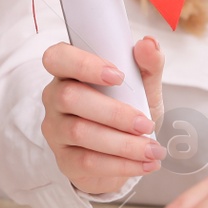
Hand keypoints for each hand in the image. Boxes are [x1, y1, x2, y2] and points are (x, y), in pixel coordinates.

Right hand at [40, 36, 167, 195]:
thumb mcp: (144, 87)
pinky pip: (87, 161)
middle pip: (69, 97)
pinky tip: (144, 164)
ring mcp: (56, 129)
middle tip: (146, 124)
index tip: (118, 75)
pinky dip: (121, 164)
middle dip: (113, 112)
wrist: (126, 154)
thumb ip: (148, 64)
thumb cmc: (129, 110)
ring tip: (152, 150)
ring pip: (79, 132)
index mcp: (70, 71)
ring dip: (122, 143)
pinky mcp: (64, 159)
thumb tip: (149, 43)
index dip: (83, 64)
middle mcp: (55, 97)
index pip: (58, 58)